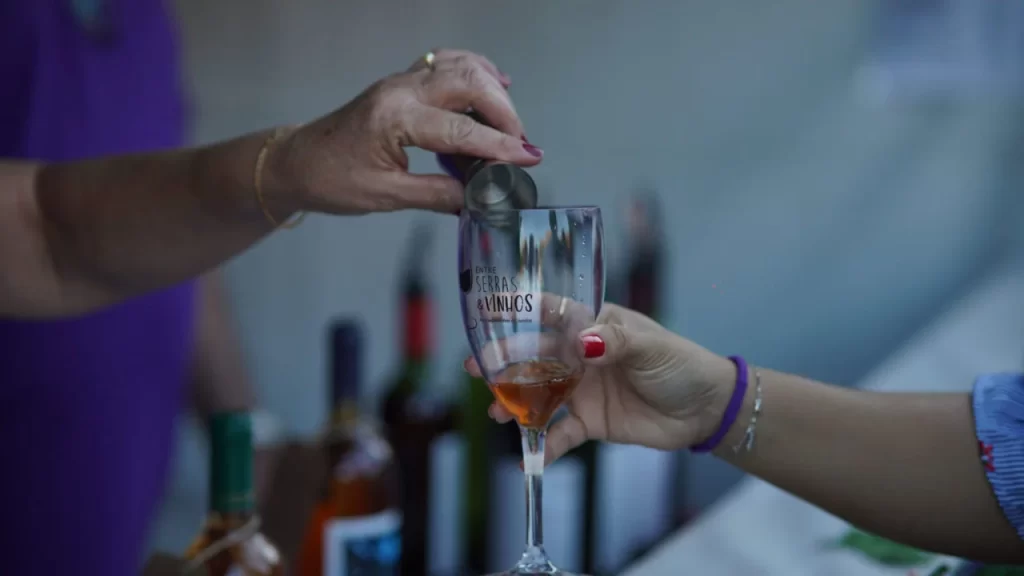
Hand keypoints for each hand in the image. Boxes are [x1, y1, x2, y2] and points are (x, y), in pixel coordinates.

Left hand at [267, 49, 542, 215]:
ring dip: (493, 91)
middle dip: (504, 113)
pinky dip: (476, 71)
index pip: (460, 129)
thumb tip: (478, 199)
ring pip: (461, 67)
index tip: (530, 158)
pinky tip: (495, 84)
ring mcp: (401, 81)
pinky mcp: (402, 83)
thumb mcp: (385, 197)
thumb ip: (436, 195)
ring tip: (510, 125)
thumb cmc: (332, 180)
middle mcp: (401, 90)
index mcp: (394, 118)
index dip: (499, 146)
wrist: (297, 162)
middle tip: (521, 146)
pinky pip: (446, 63)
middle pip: (468, 84)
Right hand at [475, 303, 736, 464]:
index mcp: (595, 326)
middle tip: (476, 368)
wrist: (704, 410)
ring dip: (515, 403)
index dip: (520, 311)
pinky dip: (544, 446)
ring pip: (539, 394)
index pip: (552, 314)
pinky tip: (527, 458)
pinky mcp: (590, 422)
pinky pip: (560, 433)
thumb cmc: (680, 365)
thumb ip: (617, 342)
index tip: (488, 312)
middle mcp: (582, 355)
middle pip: (535, 356)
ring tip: (496, 411)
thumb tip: (584, 342)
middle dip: (504, 361)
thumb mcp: (652, 347)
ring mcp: (582, 389)